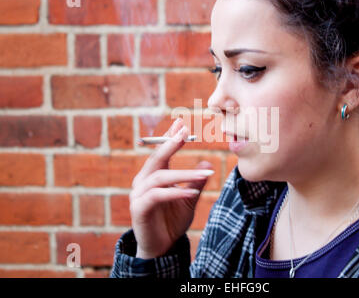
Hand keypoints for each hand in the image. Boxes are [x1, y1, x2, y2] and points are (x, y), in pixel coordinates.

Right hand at [130, 118, 213, 258]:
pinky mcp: (139, 209)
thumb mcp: (188, 200)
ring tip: (205, 175)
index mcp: (153, 176)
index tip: (181, 123)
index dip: (169, 138)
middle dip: (170, 144)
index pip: (161, 152)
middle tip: (185, 132)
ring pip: (161, 177)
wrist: (160, 248)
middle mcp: (143, 182)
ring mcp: (138, 195)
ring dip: (184, 174)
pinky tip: (190, 192)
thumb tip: (208, 164)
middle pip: (156, 159)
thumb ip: (195, 183)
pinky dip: (175, 192)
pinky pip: (157, 196)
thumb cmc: (172, 221)